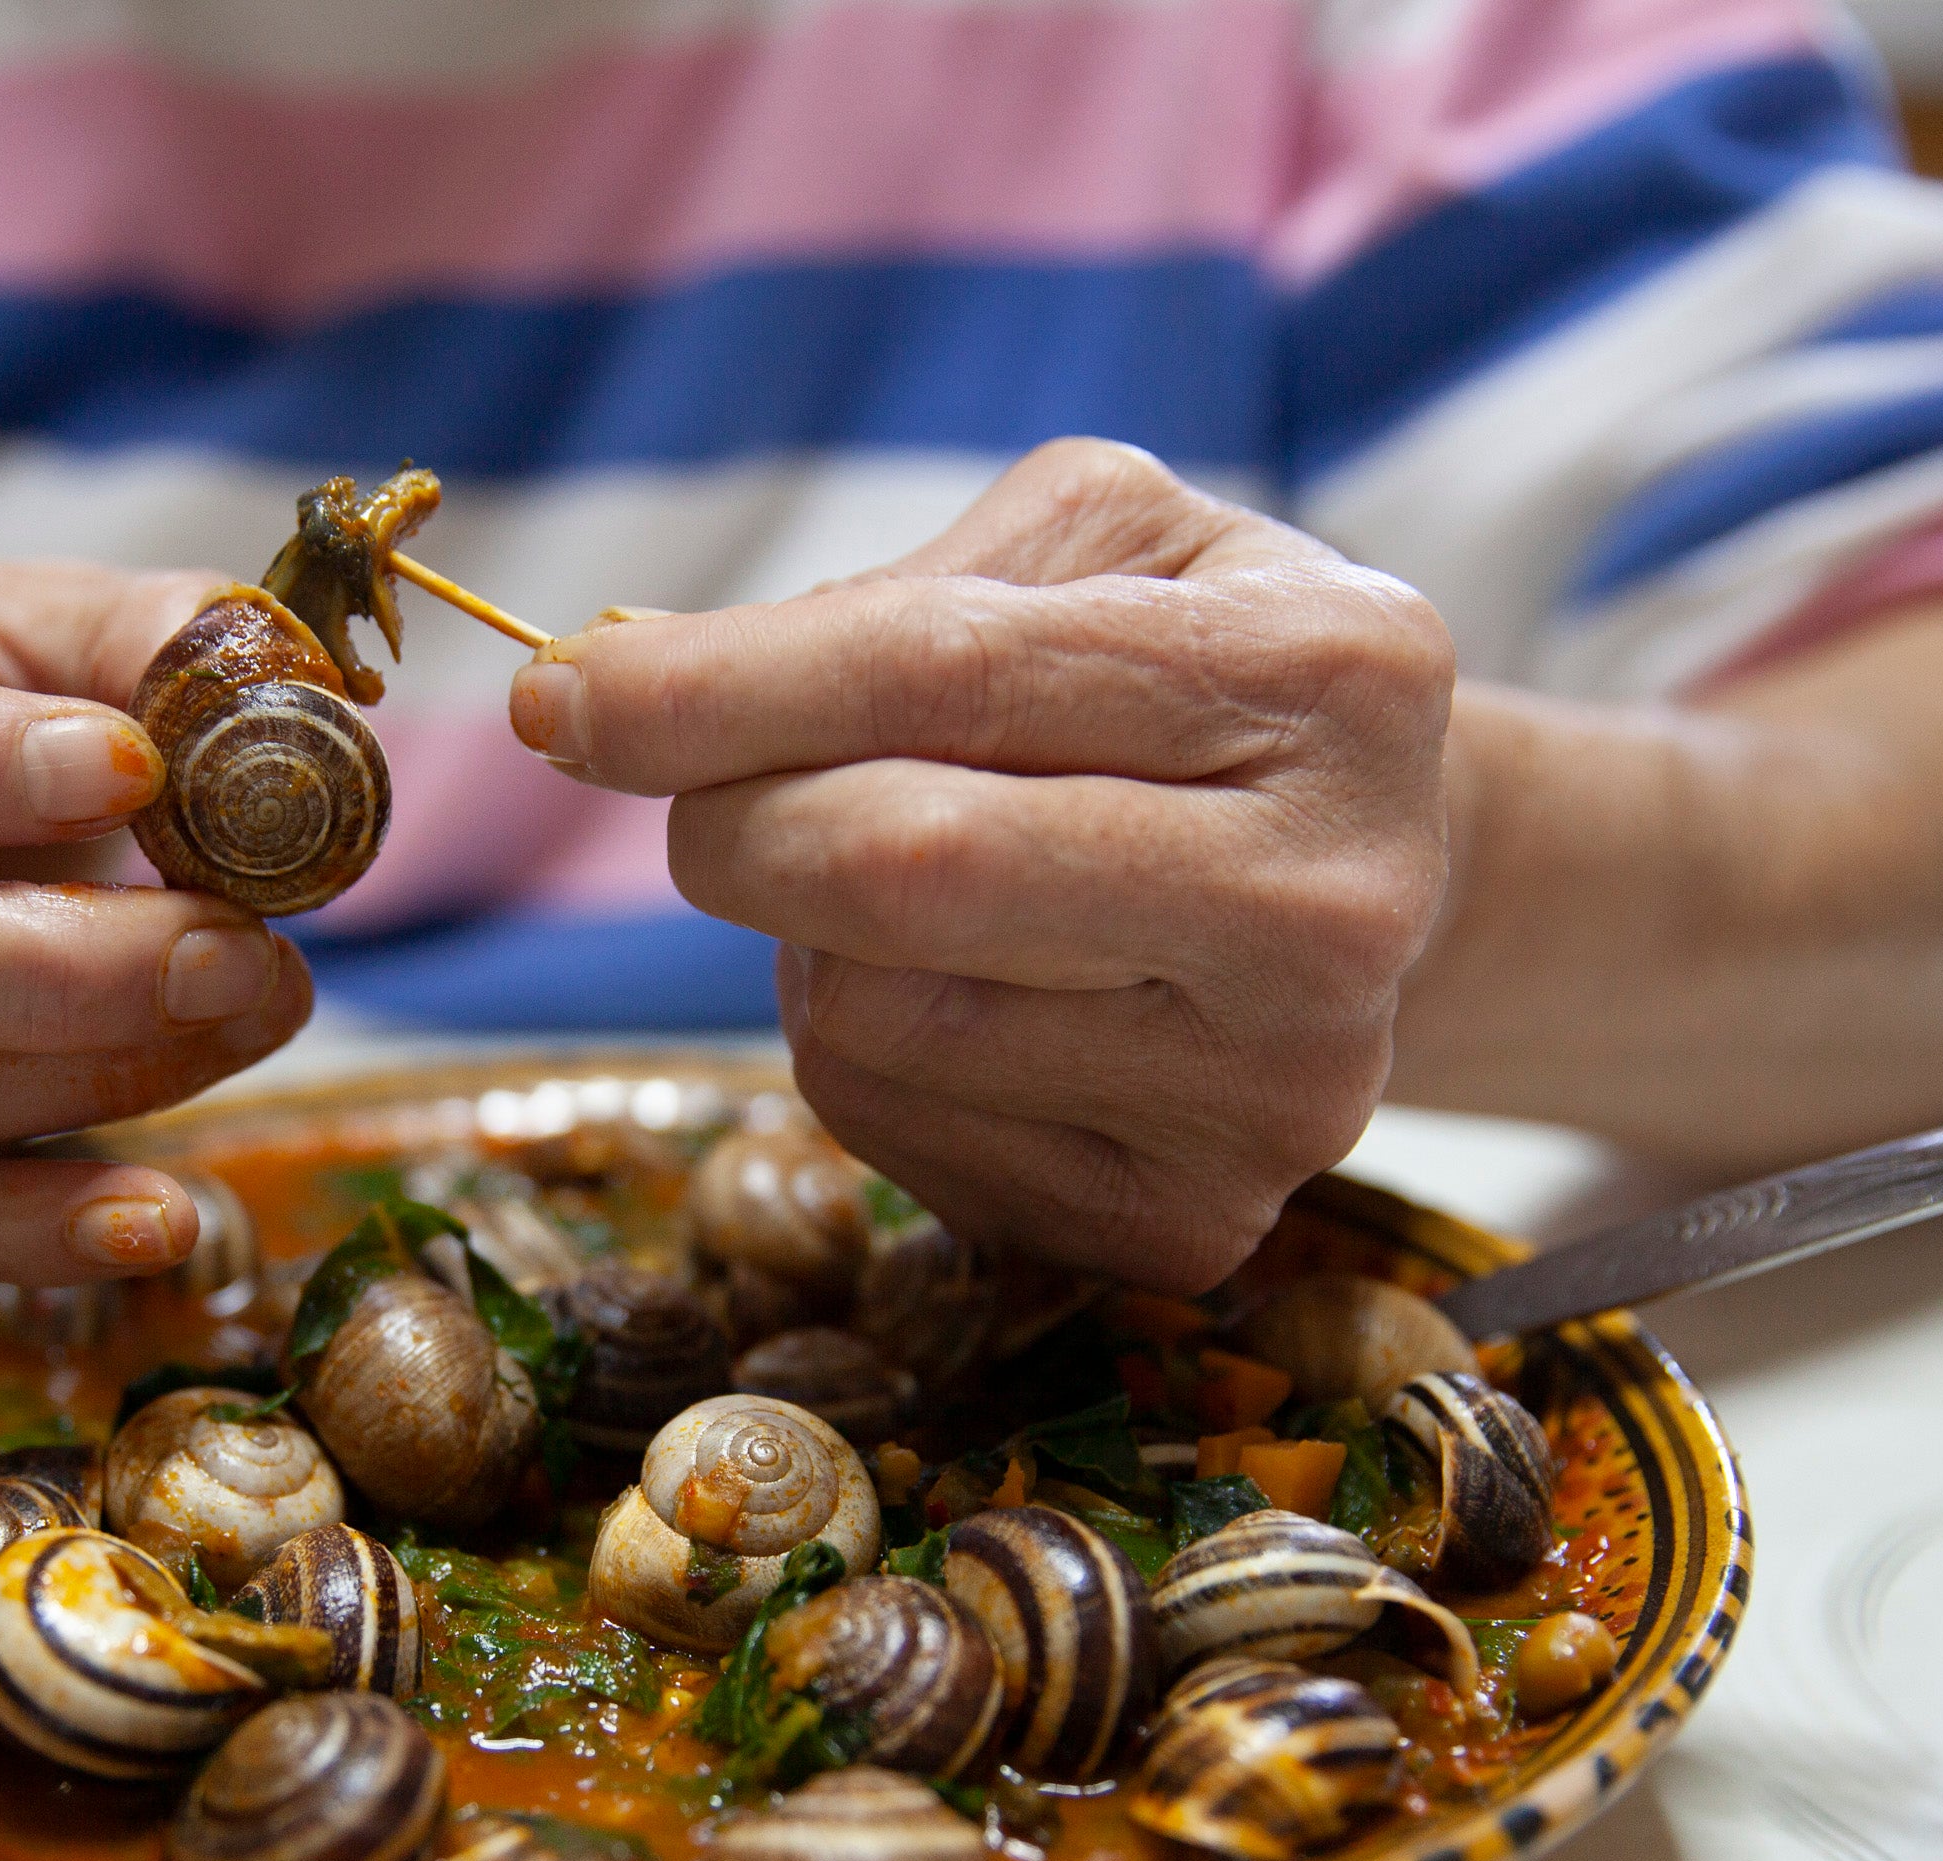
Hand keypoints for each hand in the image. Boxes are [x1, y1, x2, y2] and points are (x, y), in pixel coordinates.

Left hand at [509, 439, 1453, 1292]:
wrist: (1385, 878)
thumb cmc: (1201, 681)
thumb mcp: (1106, 550)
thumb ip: (892, 591)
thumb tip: (623, 688)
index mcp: (1329, 675)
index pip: (946, 676)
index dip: (716, 692)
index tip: (558, 702)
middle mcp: (1329, 902)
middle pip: (899, 870)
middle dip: (736, 821)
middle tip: (711, 799)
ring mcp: (1276, 1094)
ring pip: (870, 1015)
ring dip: (815, 944)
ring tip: (925, 890)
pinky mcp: (1194, 1227)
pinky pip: (896, 1131)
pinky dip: (870, 1052)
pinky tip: (976, 999)